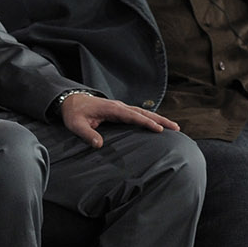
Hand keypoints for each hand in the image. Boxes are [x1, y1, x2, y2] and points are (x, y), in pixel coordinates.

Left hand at [59, 93, 180, 148]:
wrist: (71, 101)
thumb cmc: (74, 113)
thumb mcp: (77, 125)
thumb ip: (87, 134)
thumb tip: (99, 145)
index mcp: (112, 109)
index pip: (133, 116)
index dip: (146, 122)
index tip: (159, 129)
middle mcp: (120, 106)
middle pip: (144, 113)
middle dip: (160, 119)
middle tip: (176, 127)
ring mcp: (121, 108)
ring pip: (143, 112)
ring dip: (158, 119)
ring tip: (173, 126)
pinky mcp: (120, 111)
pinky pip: (138, 114)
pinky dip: (150, 118)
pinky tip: (158, 124)